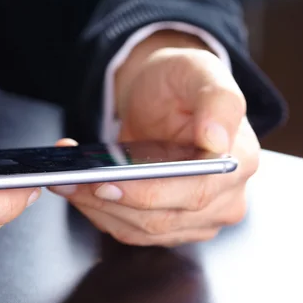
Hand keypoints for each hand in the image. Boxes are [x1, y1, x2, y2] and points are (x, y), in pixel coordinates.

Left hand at [50, 34, 257, 246]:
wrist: (165, 99)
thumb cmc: (181, 83)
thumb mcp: (200, 71)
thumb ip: (218, 100)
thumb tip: (217, 139)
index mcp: (238, 163)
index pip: (193, 192)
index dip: (146, 193)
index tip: (105, 182)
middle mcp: (224, 200)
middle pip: (160, 219)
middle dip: (107, 201)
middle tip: (69, 180)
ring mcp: (197, 219)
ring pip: (139, 231)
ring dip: (96, 209)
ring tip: (65, 182)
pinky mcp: (170, 227)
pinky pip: (129, 230)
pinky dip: (99, 212)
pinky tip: (78, 190)